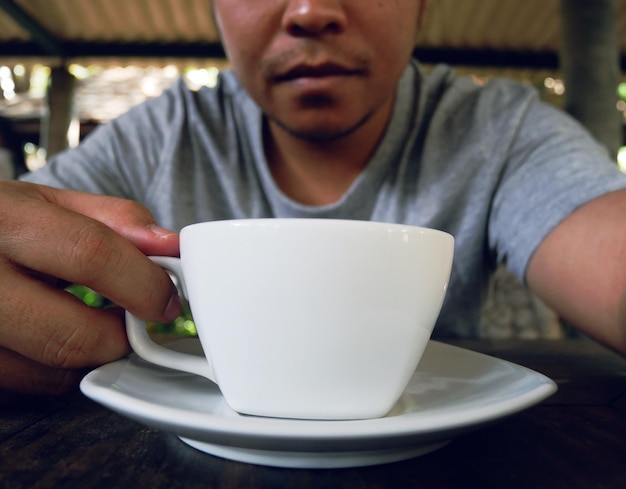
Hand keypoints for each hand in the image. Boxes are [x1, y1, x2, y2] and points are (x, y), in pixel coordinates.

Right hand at [0, 181, 181, 396]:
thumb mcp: (46, 203)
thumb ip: (113, 219)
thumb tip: (169, 246)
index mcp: (3, 222)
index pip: (90, 256)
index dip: (143, 284)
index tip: (166, 301)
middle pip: (70, 335)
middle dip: (119, 338)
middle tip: (132, 324)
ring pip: (49, 373)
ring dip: (86, 357)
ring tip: (83, 323)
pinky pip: (24, 384)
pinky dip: (52, 370)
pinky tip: (50, 336)